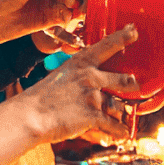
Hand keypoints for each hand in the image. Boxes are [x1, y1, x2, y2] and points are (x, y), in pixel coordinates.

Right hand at [17, 26, 136, 142]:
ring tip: (122, 117)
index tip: (134, 31)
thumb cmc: (41, 98)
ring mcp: (92, 96)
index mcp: (80, 63)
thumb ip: (78, 77)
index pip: (106, 45)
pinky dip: (119, 130)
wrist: (30, 116)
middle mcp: (90, 76)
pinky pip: (113, 124)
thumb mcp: (60, 77)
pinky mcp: (93, 115)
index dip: (122, 37)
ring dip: (121, 113)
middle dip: (130, 84)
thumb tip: (91, 86)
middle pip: (123, 79)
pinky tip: (123, 133)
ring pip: (119, 105)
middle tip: (133, 86)